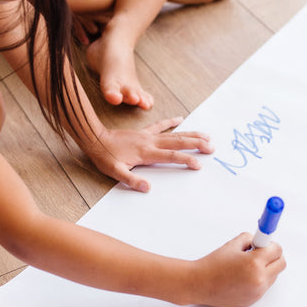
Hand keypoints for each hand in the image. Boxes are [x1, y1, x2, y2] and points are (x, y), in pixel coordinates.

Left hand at [87, 117, 212, 191]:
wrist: (95, 139)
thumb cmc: (104, 157)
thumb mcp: (115, 172)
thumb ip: (131, 180)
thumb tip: (147, 188)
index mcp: (146, 153)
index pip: (171, 157)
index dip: (186, 160)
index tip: (199, 164)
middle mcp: (151, 142)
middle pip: (178, 142)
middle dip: (196, 144)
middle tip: (212, 147)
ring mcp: (148, 135)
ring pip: (174, 134)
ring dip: (190, 134)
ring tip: (206, 136)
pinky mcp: (144, 132)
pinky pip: (160, 125)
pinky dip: (171, 122)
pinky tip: (181, 119)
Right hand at [191, 233, 285, 306]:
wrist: (199, 284)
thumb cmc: (213, 264)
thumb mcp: (232, 244)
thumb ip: (250, 239)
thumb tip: (262, 240)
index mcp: (254, 262)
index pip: (277, 250)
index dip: (270, 244)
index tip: (265, 243)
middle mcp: (258, 278)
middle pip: (281, 263)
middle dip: (273, 256)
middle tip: (260, 253)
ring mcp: (257, 291)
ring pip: (274, 275)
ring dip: (267, 268)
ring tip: (247, 266)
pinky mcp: (253, 299)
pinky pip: (264, 286)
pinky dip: (259, 279)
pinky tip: (243, 277)